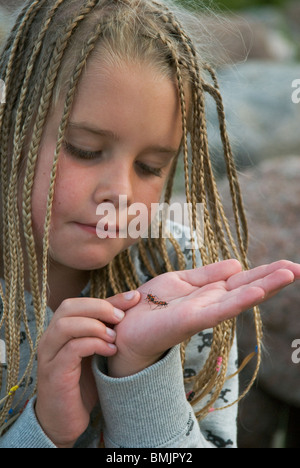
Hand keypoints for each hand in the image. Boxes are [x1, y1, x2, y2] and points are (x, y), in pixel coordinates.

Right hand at [35, 292, 139, 447]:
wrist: (65, 421)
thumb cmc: (83, 383)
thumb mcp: (96, 350)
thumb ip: (105, 330)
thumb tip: (131, 304)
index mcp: (60, 329)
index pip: (80, 302)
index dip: (108, 298)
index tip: (135, 298)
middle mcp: (50, 338)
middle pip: (68, 306)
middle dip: (99, 307)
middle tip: (121, 318)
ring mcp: (49, 355)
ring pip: (66, 325)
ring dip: (95, 326)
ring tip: (114, 337)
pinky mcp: (54, 373)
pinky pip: (71, 349)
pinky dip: (94, 345)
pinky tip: (110, 351)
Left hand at [108, 259, 299, 377]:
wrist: (126, 325)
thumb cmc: (152, 304)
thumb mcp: (182, 281)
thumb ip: (209, 274)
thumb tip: (238, 263)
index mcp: (211, 292)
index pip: (245, 279)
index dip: (267, 272)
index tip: (291, 264)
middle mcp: (213, 303)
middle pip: (249, 287)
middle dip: (274, 277)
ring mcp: (204, 313)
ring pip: (240, 298)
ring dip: (264, 286)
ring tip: (288, 274)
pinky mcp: (191, 320)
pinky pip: (218, 310)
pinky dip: (238, 301)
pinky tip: (256, 292)